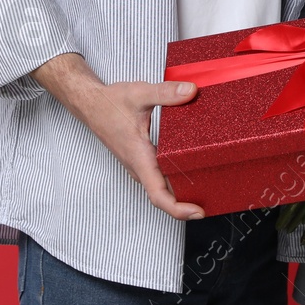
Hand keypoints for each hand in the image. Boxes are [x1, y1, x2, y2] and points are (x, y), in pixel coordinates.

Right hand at [34, 54, 204, 219]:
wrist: (90, 104)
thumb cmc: (109, 104)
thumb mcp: (139, 93)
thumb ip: (166, 93)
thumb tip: (190, 91)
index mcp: (139, 157)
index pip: (158, 195)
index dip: (178, 209)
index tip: (198, 212)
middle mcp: (138, 166)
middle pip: (164, 196)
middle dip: (187, 203)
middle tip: (214, 199)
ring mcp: (139, 165)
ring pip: (161, 187)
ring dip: (181, 193)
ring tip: (208, 189)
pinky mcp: (140, 160)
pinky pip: (159, 177)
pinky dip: (174, 180)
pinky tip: (190, 171)